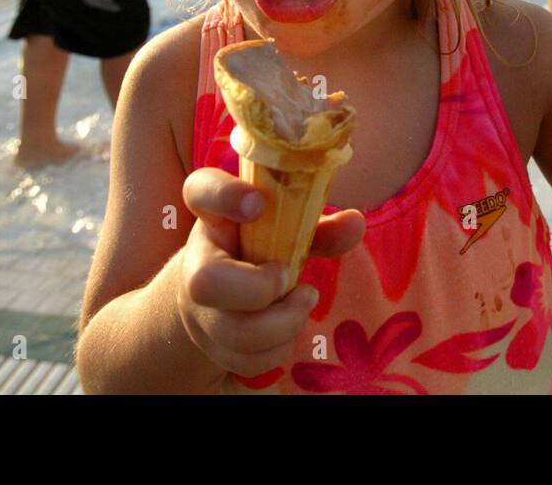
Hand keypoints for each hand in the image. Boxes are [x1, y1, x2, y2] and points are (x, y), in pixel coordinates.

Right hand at [175, 166, 364, 377]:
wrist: (214, 297)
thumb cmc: (256, 252)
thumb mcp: (282, 230)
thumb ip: (318, 227)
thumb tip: (355, 222)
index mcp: (214, 218)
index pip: (202, 190)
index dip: (225, 195)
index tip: (256, 203)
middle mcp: (196, 262)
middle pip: (206, 282)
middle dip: (259, 289)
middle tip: (288, 277)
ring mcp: (199, 309)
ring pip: (232, 331)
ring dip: (281, 324)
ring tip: (303, 302)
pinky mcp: (210, 345)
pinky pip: (244, 361)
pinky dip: (277, 350)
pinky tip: (286, 332)